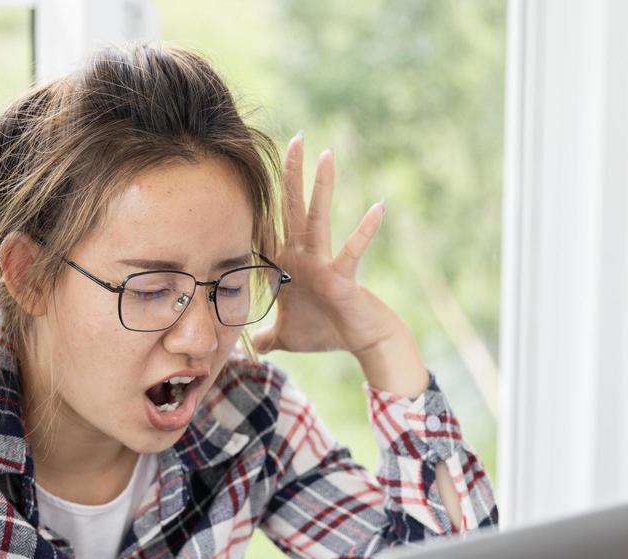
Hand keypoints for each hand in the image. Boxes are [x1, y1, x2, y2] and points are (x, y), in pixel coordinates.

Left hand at [250, 133, 403, 358]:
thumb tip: (252, 349)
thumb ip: (266, 337)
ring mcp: (323, 263)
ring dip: (320, 188)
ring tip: (326, 155)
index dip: (257, 203)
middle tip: (295, 138)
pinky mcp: (342, 276)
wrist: (358, 341)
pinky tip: (378, 207)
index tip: (249, 170)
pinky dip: (365, 231)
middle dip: (291, 175)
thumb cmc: (324, 332)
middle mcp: (303, 256)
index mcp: (286, 264)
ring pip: (317, 220)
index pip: (266, 227)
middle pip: (292, 209)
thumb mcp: (285, 337)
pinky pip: (353, 251)